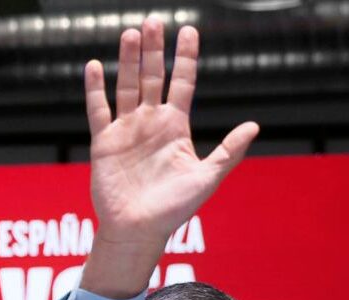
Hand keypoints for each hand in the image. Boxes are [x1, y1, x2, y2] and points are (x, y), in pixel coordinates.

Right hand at [81, 18, 257, 297]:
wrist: (137, 230)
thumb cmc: (173, 209)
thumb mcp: (206, 178)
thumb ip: (228, 151)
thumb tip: (254, 125)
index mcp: (175, 127)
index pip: (182, 83)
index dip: (185, 57)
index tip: (189, 30)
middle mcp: (150, 123)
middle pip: (152, 77)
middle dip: (153, 50)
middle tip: (153, 21)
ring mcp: (126, 131)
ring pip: (126, 87)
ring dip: (127, 60)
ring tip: (130, 34)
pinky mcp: (104, 142)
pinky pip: (98, 110)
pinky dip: (95, 89)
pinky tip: (95, 67)